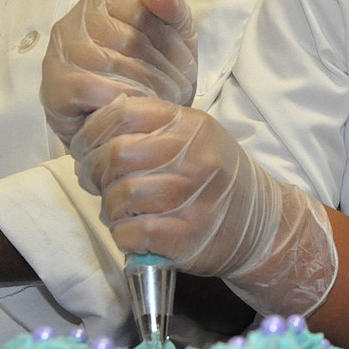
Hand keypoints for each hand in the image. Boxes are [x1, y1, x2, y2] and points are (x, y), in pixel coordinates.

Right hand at [42, 0, 197, 144]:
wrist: (140, 126)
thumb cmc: (157, 75)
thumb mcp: (177, 37)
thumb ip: (172, 7)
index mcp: (103, 3)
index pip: (140, 8)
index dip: (167, 40)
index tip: (181, 63)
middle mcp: (74, 22)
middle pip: (128, 38)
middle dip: (160, 69)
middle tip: (176, 90)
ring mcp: (59, 55)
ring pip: (111, 63)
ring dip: (145, 88)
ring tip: (161, 103)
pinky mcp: (53, 88)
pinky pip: (90, 88)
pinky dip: (119, 100)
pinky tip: (134, 110)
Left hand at [70, 95, 336, 316]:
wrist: (261, 224)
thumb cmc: (215, 179)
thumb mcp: (192, 137)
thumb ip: (150, 127)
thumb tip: (92, 130)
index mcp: (189, 125)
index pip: (121, 112)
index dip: (92, 132)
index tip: (87, 150)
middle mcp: (194, 156)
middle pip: (116, 154)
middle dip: (95, 173)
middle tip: (98, 183)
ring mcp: (194, 197)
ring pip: (122, 195)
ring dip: (111, 208)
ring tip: (121, 210)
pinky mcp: (189, 236)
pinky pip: (133, 232)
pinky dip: (124, 235)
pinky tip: (134, 232)